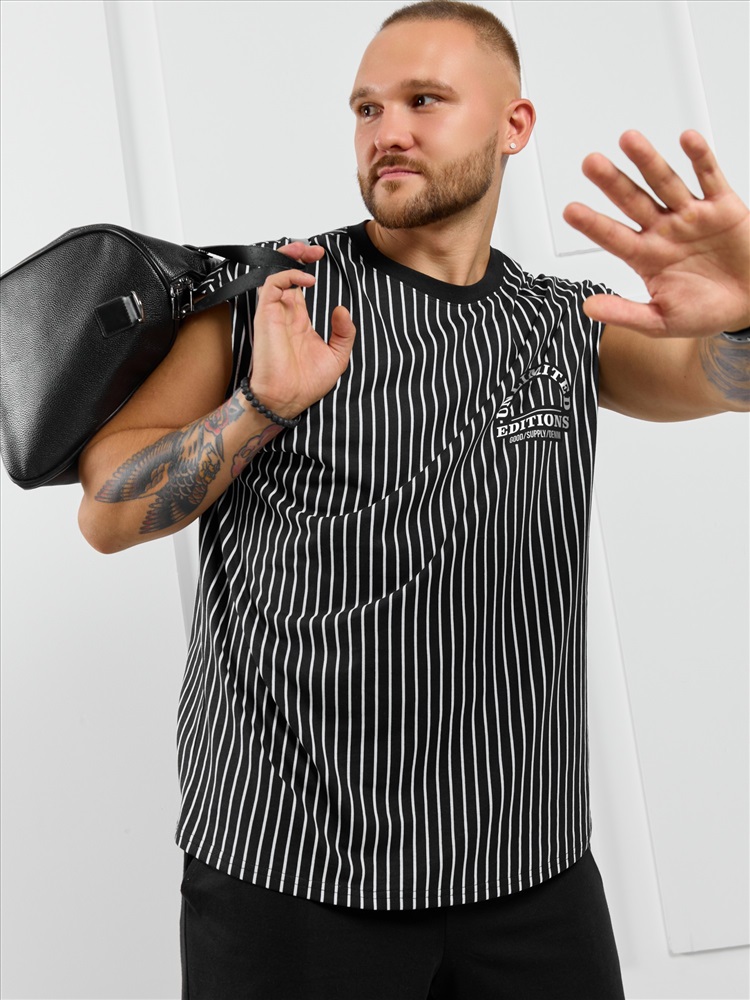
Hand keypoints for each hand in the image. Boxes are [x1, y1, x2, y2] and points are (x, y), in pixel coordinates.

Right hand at [249, 242, 355, 417]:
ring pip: (275, 273)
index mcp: (299, 321)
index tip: (321, 258)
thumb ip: (344, 333)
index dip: (307, 267)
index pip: (298, 286)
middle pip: (285, 273)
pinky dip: (288, 275)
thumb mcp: (337, 356)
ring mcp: (274, 313)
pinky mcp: (267, 315)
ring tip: (308, 253)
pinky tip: (307, 280)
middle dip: (297, 255)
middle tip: (314, 250)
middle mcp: (285, 314)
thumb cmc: (306, 384)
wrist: (287, 399)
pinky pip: (272, 285)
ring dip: (290, 257)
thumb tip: (343, 309)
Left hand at [563, 131, 749, 337]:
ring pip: (665, 183)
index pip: (613, 236)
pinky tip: (686, 140)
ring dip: (648, 161)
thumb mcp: (661, 321)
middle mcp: (664, 230)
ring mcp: (691, 215)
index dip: (593, 224)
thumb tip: (588, 308)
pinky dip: (700, 158)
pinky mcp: (723, 206)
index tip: (571, 211)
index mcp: (646, 256)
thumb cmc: (705, 312)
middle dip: (612, 182)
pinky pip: (709, 177)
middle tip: (590, 163)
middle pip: (633, 201)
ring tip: (628, 141)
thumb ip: (626, 314)